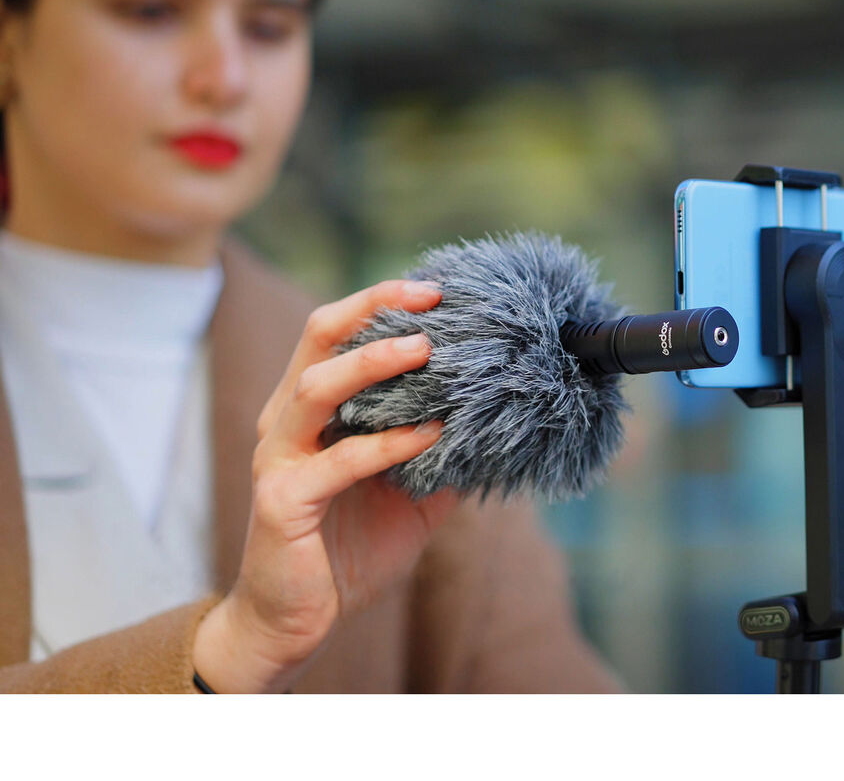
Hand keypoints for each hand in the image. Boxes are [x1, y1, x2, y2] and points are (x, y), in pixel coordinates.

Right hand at [193, 279, 460, 692]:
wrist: (294, 623)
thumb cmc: (346, 550)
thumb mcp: (406, 496)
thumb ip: (438, 457)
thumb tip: (493, 426)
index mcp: (311, 410)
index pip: (337, 334)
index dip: (380, 303)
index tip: (436, 291)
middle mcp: (286, 422)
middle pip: (318, 338)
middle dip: (373, 307)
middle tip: (431, 298)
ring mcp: (279, 458)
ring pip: (317, 387)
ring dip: (373, 362)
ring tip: (424, 348)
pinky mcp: (282, 500)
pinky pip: (340, 460)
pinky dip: (388, 443)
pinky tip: (430, 434)